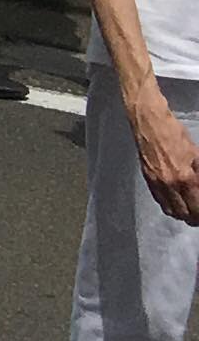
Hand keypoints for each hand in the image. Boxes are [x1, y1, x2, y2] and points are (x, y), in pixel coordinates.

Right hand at [137, 93, 198, 227]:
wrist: (148, 122)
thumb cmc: (176, 134)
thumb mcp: (197, 155)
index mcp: (185, 178)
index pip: (198, 208)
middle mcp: (169, 185)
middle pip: (185, 215)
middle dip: (196, 217)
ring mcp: (156, 183)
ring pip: (172, 212)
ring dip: (183, 214)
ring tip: (192, 210)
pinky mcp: (147, 179)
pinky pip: (160, 201)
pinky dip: (171, 206)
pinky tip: (177, 201)